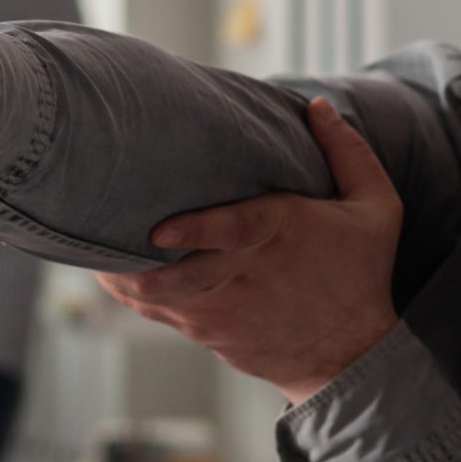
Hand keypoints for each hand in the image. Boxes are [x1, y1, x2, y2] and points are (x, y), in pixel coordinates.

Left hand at [95, 98, 401, 402]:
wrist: (352, 357)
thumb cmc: (360, 274)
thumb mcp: (376, 208)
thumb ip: (348, 152)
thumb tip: (316, 104)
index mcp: (280, 234)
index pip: (231, 232)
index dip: (194, 232)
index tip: (158, 231)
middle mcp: (242, 275)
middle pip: (173, 274)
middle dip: (127, 257)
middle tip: (88, 225)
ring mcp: (221, 311)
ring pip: (154, 297)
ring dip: (119, 277)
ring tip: (84, 245)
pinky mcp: (210, 334)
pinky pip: (160, 313)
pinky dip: (133, 294)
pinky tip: (110, 273)